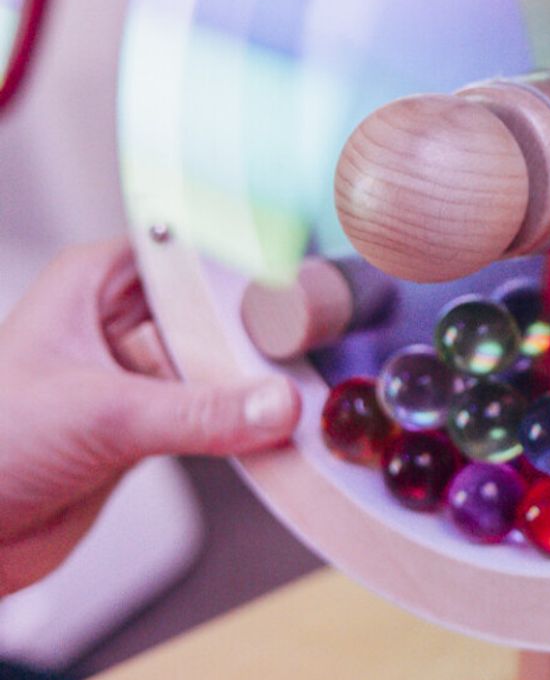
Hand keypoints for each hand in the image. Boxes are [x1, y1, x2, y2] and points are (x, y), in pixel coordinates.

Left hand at [0, 242, 298, 596]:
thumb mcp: (99, 415)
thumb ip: (197, 413)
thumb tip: (278, 405)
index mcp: (96, 281)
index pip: (191, 249)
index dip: (247, 261)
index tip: (306, 280)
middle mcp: (120, 321)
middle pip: (217, 308)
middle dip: (264, 330)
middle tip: (322, 342)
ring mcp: (137, 376)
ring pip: (221, 365)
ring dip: (258, 384)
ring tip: (312, 389)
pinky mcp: (150, 427)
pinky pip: (216, 416)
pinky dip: (247, 425)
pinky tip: (283, 431)